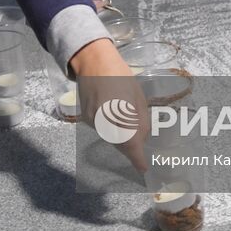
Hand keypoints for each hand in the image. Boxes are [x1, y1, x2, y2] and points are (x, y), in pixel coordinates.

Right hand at [69, 37, 149, 173]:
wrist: (92, 61)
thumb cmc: (119, 74)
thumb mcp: (137, 96)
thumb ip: (140, 119)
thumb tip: (141, 138)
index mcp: (120, 113)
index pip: (129, 142)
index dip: (137, 158)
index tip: (144, 168)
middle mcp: (104, 120)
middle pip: (120, 144)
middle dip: (131, 148)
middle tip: (140, 150)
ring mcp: (93, 121)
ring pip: (110, 139)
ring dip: (121, 139)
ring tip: (129, 129)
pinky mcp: (86, 118)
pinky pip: (102, 131)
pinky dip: (111, 131)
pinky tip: (116, 121)